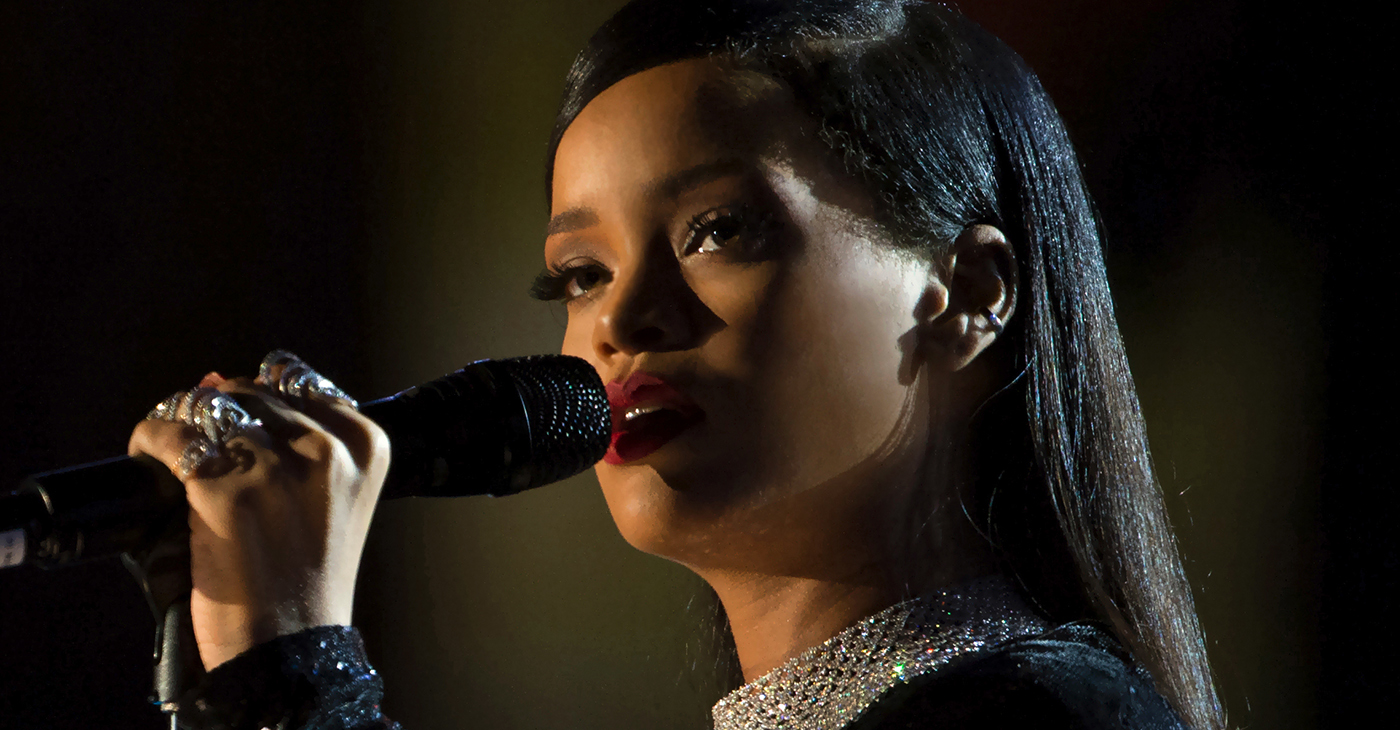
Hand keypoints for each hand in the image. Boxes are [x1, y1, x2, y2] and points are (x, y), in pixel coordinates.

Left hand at [128, 355, 389, 670]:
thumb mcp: (329, 499)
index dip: (259, 399)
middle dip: (218, 412)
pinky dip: (151, 443)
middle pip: (251, 390)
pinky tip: (149, 460)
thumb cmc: (306, 577)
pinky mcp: (227, 492)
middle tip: (202, 450)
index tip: (241, 427)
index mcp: (367, 445)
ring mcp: (278, 469)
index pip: (299, 380)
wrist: (291, 647)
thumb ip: (290, 435)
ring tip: (173, 454)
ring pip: (210, 407)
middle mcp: (330, 450)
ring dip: (183, 424)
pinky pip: (172, 438)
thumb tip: (209, 377)